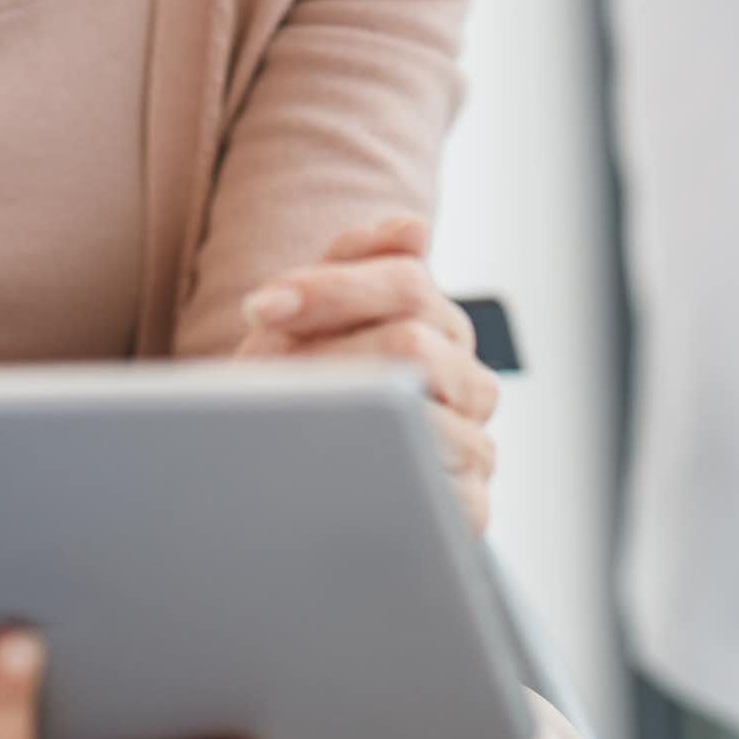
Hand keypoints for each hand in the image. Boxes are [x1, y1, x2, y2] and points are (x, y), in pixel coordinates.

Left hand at [233, 213, 498, 532]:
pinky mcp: (470, 510)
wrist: (287, 475)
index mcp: (441, 325)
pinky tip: (327, 463)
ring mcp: (475, 446)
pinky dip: (376, 467)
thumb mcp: (309, 318)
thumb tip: (414, 227)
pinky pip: (433, 482)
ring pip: (422, 411)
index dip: (330, 288)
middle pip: (412, 340)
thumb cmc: (299, 386)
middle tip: (266, 359)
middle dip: (329, 347)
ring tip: (285, 414)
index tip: (262, 305)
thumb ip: (353, 262)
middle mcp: (470, 382)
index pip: (406, 281)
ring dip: (345, 410)